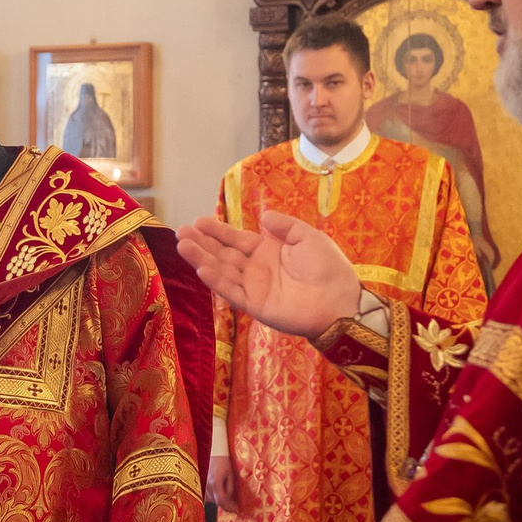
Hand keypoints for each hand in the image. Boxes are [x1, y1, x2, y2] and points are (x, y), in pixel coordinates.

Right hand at [176, 209, 360, 338]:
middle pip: (223, 254)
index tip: (197, 221)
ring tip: (183, 245)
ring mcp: (253, 288)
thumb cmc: (328, 268)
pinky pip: (232, 291)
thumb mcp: (308, 237)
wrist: (339, 300)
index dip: (217, 231)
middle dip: (202, 243)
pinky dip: (216, 281)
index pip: (236, 240)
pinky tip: (201, 268)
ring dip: (202, 259)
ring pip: (222, 271)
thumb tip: (263, 216)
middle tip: (181, 231)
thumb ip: (285, 226)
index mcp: (268, 252)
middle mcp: (256, 269)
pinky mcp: (255, 305)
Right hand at [207, 454, 239, 511]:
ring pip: (212, 500)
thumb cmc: (222, 460)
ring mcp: (202, 486)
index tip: (237, 510)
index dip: (230, 507)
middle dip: (227, 505)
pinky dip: (215, 497)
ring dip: (221, 501)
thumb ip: (230, 488)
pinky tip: (220, 493)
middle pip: (217, 502)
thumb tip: (232, 500)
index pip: (222, 501)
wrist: (212, 452)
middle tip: (235, 506)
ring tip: (229, 499)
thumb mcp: (230, 474)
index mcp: (215, 483)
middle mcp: (207, 486)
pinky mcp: (200, 485)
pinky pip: (208, 495)